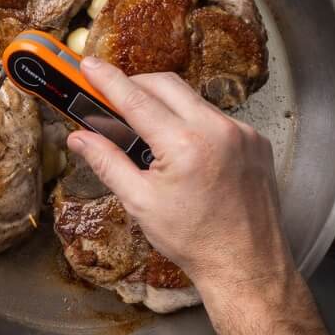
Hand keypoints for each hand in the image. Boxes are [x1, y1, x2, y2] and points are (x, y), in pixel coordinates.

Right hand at [66, 56, 290, 296]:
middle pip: (165, 84)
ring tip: (147, 127)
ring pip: (191, 97)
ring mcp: (242, 133)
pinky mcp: (256, 141)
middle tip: (113, 98)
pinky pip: (215, 115)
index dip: (107, 79)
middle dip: (135, 84)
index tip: (88, 65)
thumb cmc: (195, 241)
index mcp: (185, 146)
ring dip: (164, 102)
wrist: (249, 269)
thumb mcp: (140, 202)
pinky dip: (192, 119)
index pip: (136, 99)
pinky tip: (182, 144)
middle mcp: (218, 130)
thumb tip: (78, 138)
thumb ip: (107, 161)